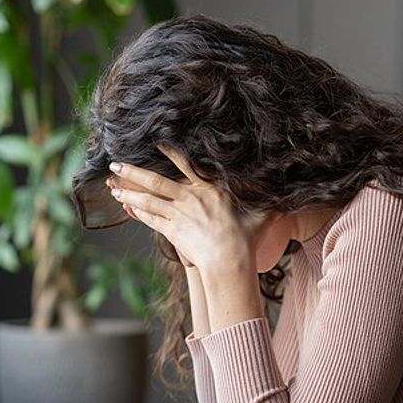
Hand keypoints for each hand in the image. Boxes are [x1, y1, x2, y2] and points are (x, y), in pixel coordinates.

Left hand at [106, 142, 262, 274]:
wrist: (230, 260)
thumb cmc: (247, 238)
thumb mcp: (261, 215)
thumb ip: (269, 201)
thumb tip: (290, 192)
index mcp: (209, 189)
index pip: (186, 165)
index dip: (169, 152)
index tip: (155, 142)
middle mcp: (189, 197)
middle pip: (155, 180)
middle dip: (133, 170)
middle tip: (115, 162)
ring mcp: (178, 214)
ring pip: (147, 199)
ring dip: (127, 191)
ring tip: (112, 185)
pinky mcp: (171, 231)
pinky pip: (149, 218)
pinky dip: (136, 210)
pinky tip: (125, 205)